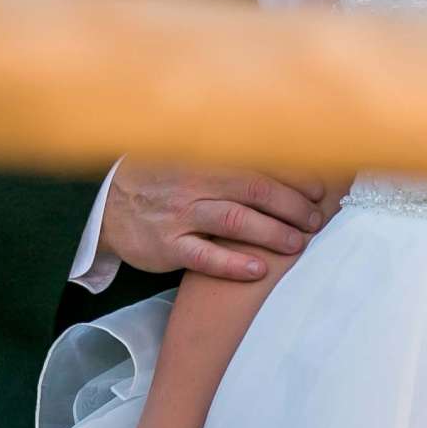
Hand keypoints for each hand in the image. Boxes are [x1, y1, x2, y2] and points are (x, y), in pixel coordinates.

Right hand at [102, 159, 328, 281]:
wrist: (106, 206)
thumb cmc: (161, 182)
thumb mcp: (189, 159)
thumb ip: (228, 160)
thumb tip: (285, 158)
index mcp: (204, 158)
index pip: (258, 163)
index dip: (293, 175)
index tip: (320, 187)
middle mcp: (194, 183)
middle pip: (254, 189)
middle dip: (291, 204)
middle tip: (316, 219)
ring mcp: (179, 214)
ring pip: (235, 221)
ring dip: (272, 232)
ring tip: (299, 243)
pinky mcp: (166, 246)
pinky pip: (204, 256)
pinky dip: (234, 263)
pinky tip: (259, 270)